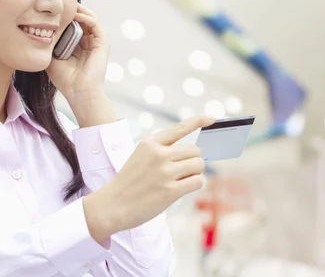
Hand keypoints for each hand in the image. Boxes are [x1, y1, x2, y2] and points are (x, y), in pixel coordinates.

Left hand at [46, 4, 108, 100]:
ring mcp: (96, 42)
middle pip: (80, 19)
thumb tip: (36, 30)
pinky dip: (85, 16)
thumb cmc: (65, 79)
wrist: (79, 92)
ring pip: (88, 18)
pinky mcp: (102, 42)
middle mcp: (88, 42)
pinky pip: (94, 23)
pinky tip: (74, 15)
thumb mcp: (52, 58)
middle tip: (58, 2)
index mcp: (78, 46)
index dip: (62, 16)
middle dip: (70, 9)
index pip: (72, 25)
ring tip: (66, 5)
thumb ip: (49, 44)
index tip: (50, 9)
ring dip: (78, 10)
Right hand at [83, 115, 213, 242]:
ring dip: (194, 174)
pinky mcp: (170, 191)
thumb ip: (162, 153)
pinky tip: (181, 189)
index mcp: (150, 144)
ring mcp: (164, 172)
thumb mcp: (140, 158)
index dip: (198, 121)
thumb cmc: (128, 183)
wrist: (111, 205)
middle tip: (182, 172)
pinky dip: (193, 185)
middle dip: (193, 162)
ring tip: (180, 181)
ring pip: (198, 166)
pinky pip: (197, 182)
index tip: (212, 118)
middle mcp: (158, 154)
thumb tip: (194, 156)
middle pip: (195, 151)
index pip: (179, 128)